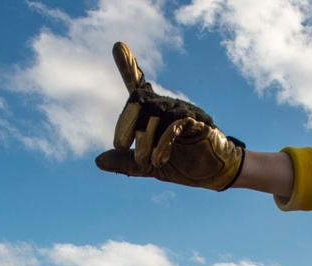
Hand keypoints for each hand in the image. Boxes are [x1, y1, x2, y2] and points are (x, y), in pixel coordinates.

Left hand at [95, 42, 244, 190]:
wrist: (213, 174)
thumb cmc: (182, 165)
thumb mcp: (148, 167)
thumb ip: (126, 162)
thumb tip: (98, 160)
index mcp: (153, 115)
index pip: (138, 86)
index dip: (129, 66)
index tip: (118, 46)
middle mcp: (166, 106)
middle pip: (138, 100)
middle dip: (126, 122)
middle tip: (119, 145)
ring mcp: (182, 110)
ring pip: (154, 113)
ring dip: (145, 139)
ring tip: (145, 161)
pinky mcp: (197, 119)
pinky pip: (174, 122)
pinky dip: (163, 141)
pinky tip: (159, 158)